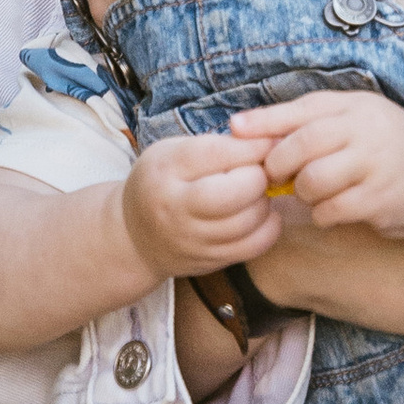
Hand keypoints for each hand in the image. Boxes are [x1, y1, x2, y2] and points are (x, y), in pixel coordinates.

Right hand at [120, 133, 282, 276]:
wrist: (134, 236)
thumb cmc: (162, 182)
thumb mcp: (174, 153)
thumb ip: (216, 146)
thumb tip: (269, 142)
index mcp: (165, 169)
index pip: (217, 154)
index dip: (252, 147)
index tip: (269, 142)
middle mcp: (175, 207)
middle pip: (236, 192)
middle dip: (260, 177)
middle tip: (261, 171)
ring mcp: (191, 239)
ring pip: (248, 221)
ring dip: (264, 202)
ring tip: (257, 193)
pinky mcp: (207, 261)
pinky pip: (252, 247)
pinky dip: (268, 228)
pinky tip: (262, 215)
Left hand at [233, 91, 403, 239]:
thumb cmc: (387, 146)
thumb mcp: (356, 119)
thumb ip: (307, 121)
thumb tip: (240, 126)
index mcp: (356, 106)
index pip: (302, 109)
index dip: (264, 121)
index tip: (234, 130)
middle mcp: (367, 130)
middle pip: (303, 144)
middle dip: (279, 163)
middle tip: (275, 175)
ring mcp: (376, 165)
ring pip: (314, 181)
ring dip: (303, 192)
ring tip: (314, 192)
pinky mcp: (381, 200)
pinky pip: (332, 210)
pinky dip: (323, 214)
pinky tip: (335, 210)